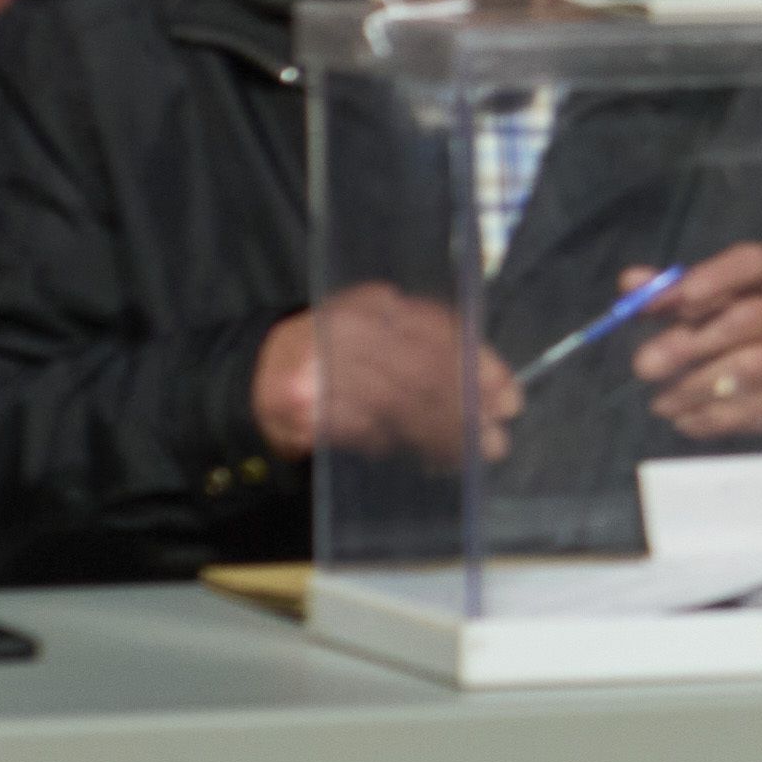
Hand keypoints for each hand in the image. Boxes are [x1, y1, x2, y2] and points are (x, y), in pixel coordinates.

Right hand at [252, 284, 508, 461]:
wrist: (253, 376)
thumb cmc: (332, 357)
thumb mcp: (380, 336)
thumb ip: (431, 350)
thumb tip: (495, 388)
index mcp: (372, 305)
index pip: (438, 331)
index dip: (479, 366)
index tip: (508, 397)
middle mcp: (347, 328)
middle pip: (424, 371)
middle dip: (466, 409)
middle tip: (496, 439)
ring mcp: (322, 367)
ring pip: (399, 405)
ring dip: (441, 436)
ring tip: (470, 455)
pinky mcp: (305, 407)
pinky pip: (366, 431)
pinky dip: (398, 445)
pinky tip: (422, 456)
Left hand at [628, 244, 761, 443]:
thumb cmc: (745, 335)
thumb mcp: (710, 307)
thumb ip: (671, 294)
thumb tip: (630, 282)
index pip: (754, 263)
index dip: (717, 277)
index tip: (680, 298)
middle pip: (750, 319)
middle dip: (690, 344)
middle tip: (644, 366)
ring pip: (752, 369)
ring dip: (696, 388)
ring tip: (660, 403)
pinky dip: (716, 418)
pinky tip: (687, 421)